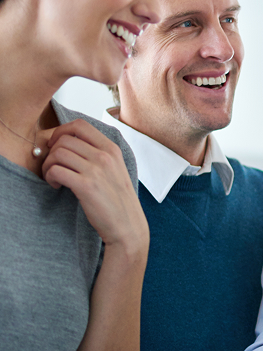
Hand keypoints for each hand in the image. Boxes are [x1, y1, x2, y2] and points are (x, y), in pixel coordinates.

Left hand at [41, 119, 147, 249]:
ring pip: (57, 153)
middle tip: (53, 166)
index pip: (80, 125)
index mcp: (112, 149)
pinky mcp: (86, 186)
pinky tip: (57, 185)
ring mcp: (96, 170)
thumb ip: (98, 154)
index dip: (61, 131)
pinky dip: (50, 177)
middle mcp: (105, 156)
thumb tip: (68, 142)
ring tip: (53, 177)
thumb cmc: (118, 199)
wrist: (127, 225)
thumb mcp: (115, 169)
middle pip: (65, 139)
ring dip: (48, 165)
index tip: (56, 144)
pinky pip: (56, 170)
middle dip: (51, 151)